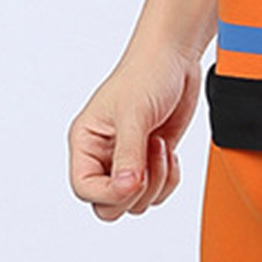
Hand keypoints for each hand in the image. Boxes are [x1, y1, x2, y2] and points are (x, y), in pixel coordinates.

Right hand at [67, 45, 202, 221]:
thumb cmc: (147, 72)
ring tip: (159, 145)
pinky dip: (169, 180)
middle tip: (148, 156)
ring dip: (156, 181)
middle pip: (109, 205)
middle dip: (135, 189)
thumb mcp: (134, 113)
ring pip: (135, 203)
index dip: (109, 192)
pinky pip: (157, 193)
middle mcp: (104, 155)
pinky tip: (168, 151)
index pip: (84, 188)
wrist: (176, 57)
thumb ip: (128, 154)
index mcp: (86, 142)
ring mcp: (129, 160)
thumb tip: (125, 189)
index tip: (133, 177)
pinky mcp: (151, 162)